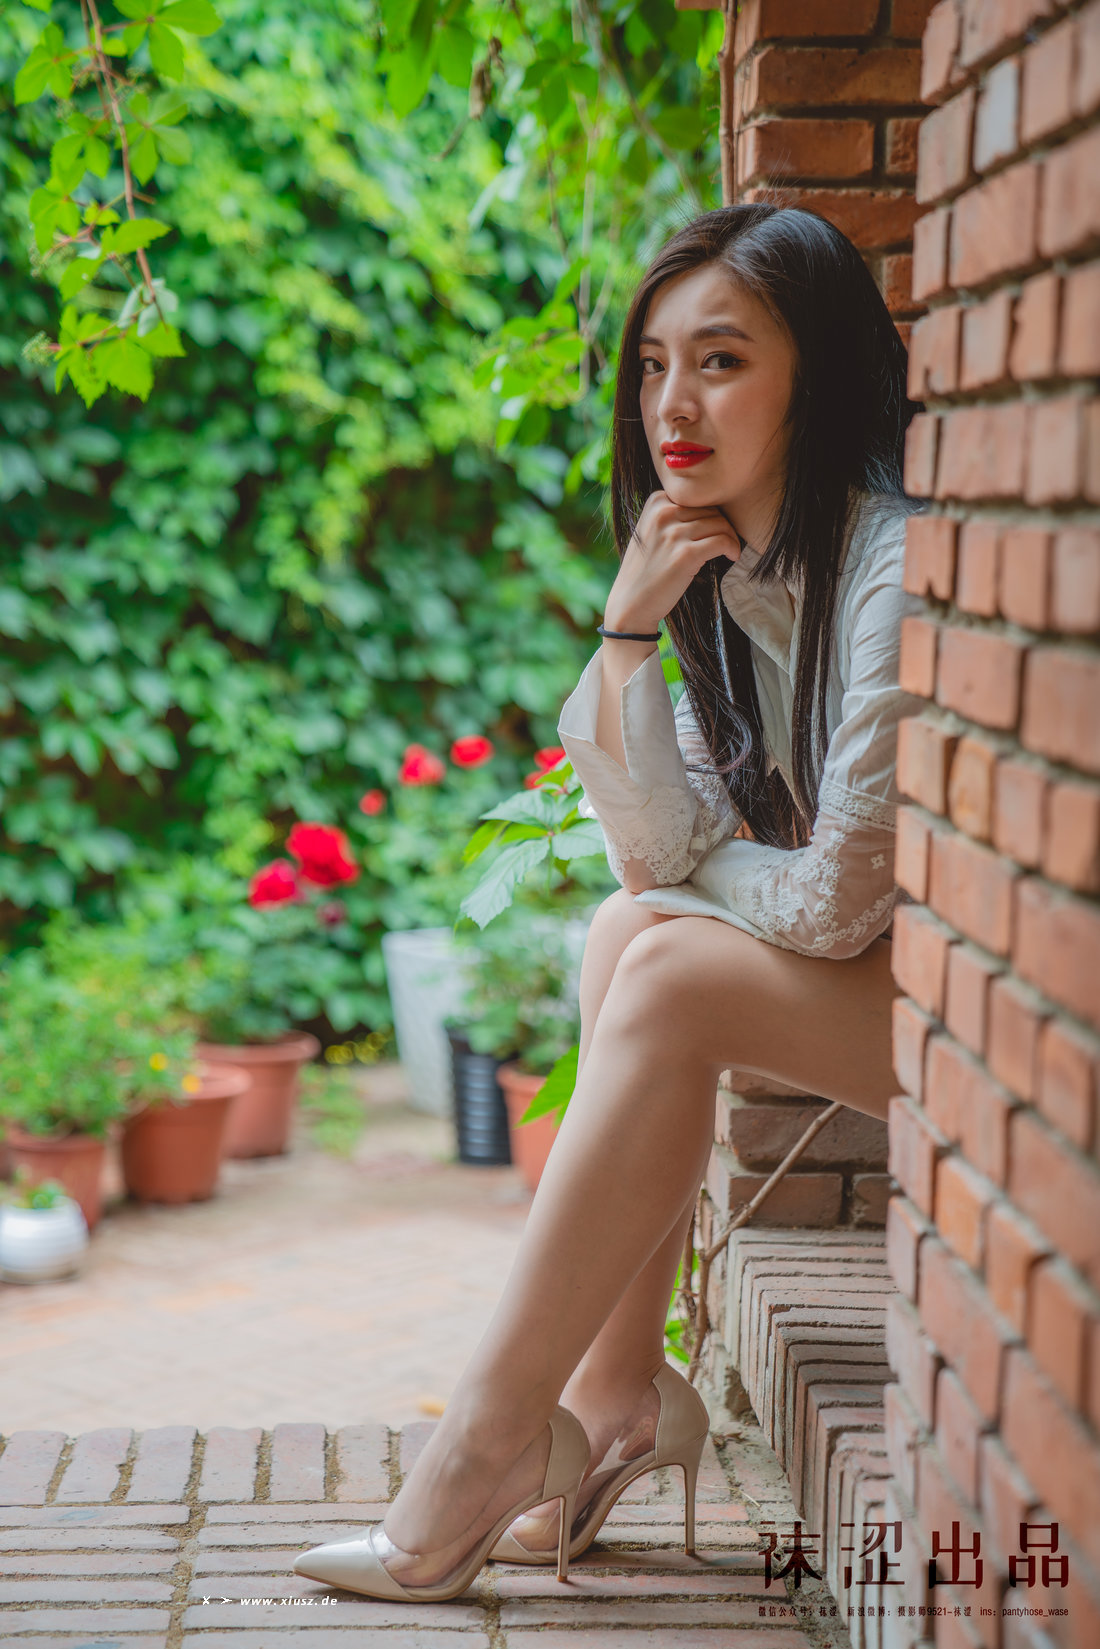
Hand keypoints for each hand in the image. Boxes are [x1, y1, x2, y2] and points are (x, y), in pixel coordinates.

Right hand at [603, 492, 741, 632]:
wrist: (631, 602)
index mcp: (656, 502)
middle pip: (712, 509)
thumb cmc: (646, 570)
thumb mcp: (651, 531)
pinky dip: (732, 548)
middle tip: (726, 543)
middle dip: (723, 526)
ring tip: (729, 551)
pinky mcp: (685, 554)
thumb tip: (713, 507)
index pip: (698, 498)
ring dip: (731, 538)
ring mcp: (673, 533)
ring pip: (720, 524)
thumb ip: (674, 514)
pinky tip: (731, 557)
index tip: (713, 531)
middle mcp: (663, 513)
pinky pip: (722, 541)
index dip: (711, 514)